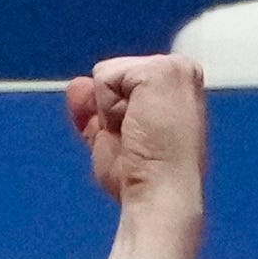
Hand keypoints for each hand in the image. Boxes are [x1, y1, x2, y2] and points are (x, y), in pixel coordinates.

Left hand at [65, 54, 206, 258]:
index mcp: (175, 87)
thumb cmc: (144, 178)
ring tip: (136, 135)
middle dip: (108, 110)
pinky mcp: (159, 70)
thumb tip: (77, 84)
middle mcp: (180, 71)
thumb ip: (95, 108)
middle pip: (110, 75)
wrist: (160, 191)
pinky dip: (107, 108)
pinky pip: (104, 79)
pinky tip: (133, 126)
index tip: (130, 142)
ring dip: (108, 111)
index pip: (118, 84)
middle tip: (134, 141)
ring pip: (105, 76)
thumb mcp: (112, 137)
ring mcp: (172, 67)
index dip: (109, 114)